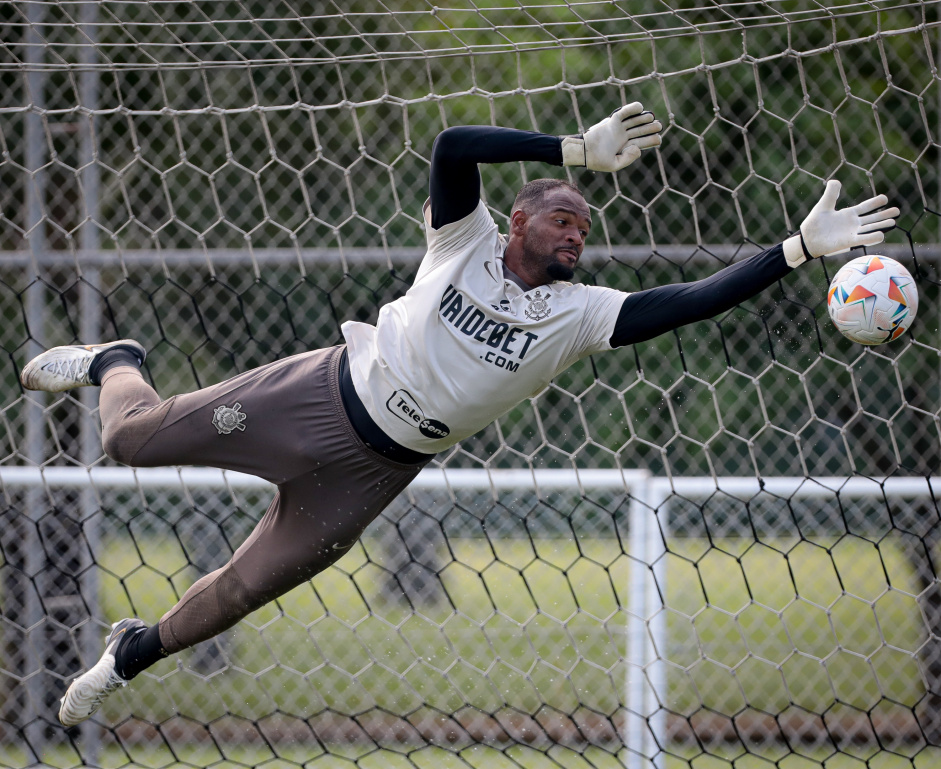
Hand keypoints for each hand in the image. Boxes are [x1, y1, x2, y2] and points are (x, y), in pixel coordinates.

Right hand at [561, 103, 661, 171]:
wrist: (583, 152)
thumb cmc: (597, 160)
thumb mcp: (614, 165)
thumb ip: (627, 158)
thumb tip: (638, 148)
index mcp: (626, 148)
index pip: (642, 142)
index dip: (651, 140)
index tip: (658, 139)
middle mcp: (624, 137)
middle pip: (640, 130)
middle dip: (650, 128)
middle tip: (658, 126)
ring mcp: (619, 128)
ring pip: (634, 121)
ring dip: (643, 118)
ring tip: (651, 117)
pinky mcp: (613, 122)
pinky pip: (624, 113)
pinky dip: (632, 109)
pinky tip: (640, 107)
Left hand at [782, 180, 899, 266]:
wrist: (807, 239)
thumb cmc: (814, 224)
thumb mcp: (823, 205)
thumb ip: (831, 193)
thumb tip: (835, 181)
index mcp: (848, 214)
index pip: (865, 207)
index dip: (875, 203)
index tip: (885, 198)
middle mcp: (853, 224)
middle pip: (872, 218)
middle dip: (884, 215)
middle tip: (897, 211)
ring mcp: (852, 233)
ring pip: (871, 228)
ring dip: (882, 225)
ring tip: (893, 221)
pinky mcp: (848, 242)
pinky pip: (863, 239)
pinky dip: (872, 237)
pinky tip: (881, 234)